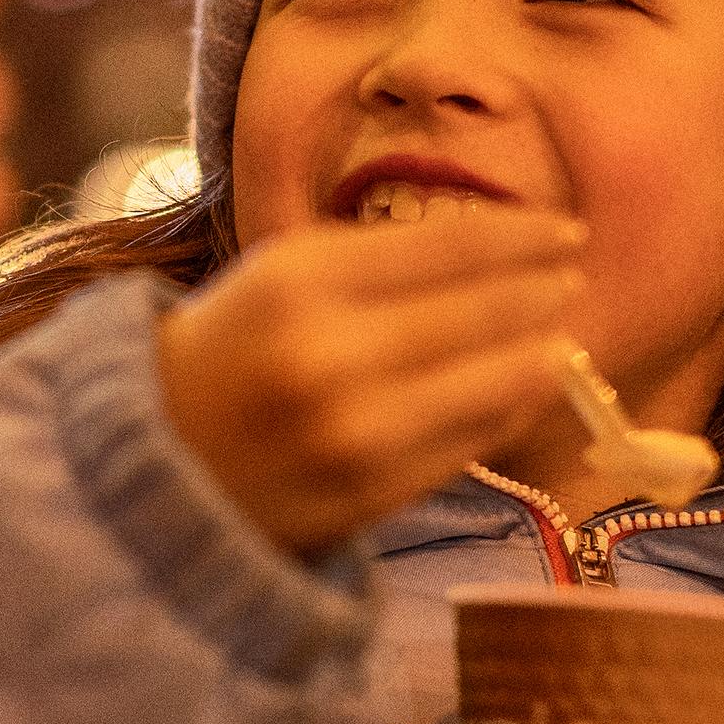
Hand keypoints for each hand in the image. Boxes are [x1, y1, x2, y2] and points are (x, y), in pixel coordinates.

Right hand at [155, 210, 588, 553]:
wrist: (149, 461)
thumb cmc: (223, 353)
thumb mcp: (274, 276)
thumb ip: (371, 262)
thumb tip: (493, 256)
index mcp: (299, 280)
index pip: (445, 246)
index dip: (519, 237)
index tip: (564, 229)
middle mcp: (330, 353)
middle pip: (478, 313)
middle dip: (540, 292)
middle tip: (574, 277)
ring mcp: (355, 433)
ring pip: (486, 384)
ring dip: (538, 355)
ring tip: (562, 336)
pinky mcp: (370, 495)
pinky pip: (466, 446)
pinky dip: (504, 413)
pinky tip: (523, 390)